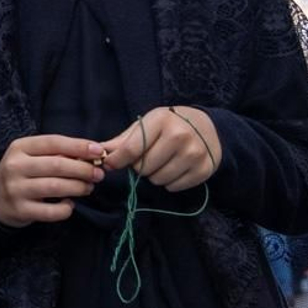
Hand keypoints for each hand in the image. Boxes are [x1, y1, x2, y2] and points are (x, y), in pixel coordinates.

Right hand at [0, 134, 106, 227]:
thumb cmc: (24, 172)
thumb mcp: (32, 156)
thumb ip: (57, 153)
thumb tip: (93, 154)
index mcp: (19, 147)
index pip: (53, 142)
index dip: (78, 146)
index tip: (99, 151)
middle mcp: (14, 166)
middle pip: (56, 165)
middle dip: (83, 169)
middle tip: (98, 174)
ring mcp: (15, 189)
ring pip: (55, 187)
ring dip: (78, 187)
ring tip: (88, 187)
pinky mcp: (20, 210)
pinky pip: (51, 211)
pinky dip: (66, 209)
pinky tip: (69, 204)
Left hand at [101, 106, 219, 192]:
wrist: (208, 126)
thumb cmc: (169, 125)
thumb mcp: (145, 125)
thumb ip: (122, 141)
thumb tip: (99, 153)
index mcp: (161, 121)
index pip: (131, 149)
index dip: (117, 160)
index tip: (110, 164)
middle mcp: (180, 136)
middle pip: (143, 167)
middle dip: (139, 166)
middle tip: (146, 158)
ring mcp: (195, 153)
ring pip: (158, 179)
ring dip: (153, 176)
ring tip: (161, 162)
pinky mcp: (205, 169)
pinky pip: (174, 187)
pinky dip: (169, 182)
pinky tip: (174, 168)